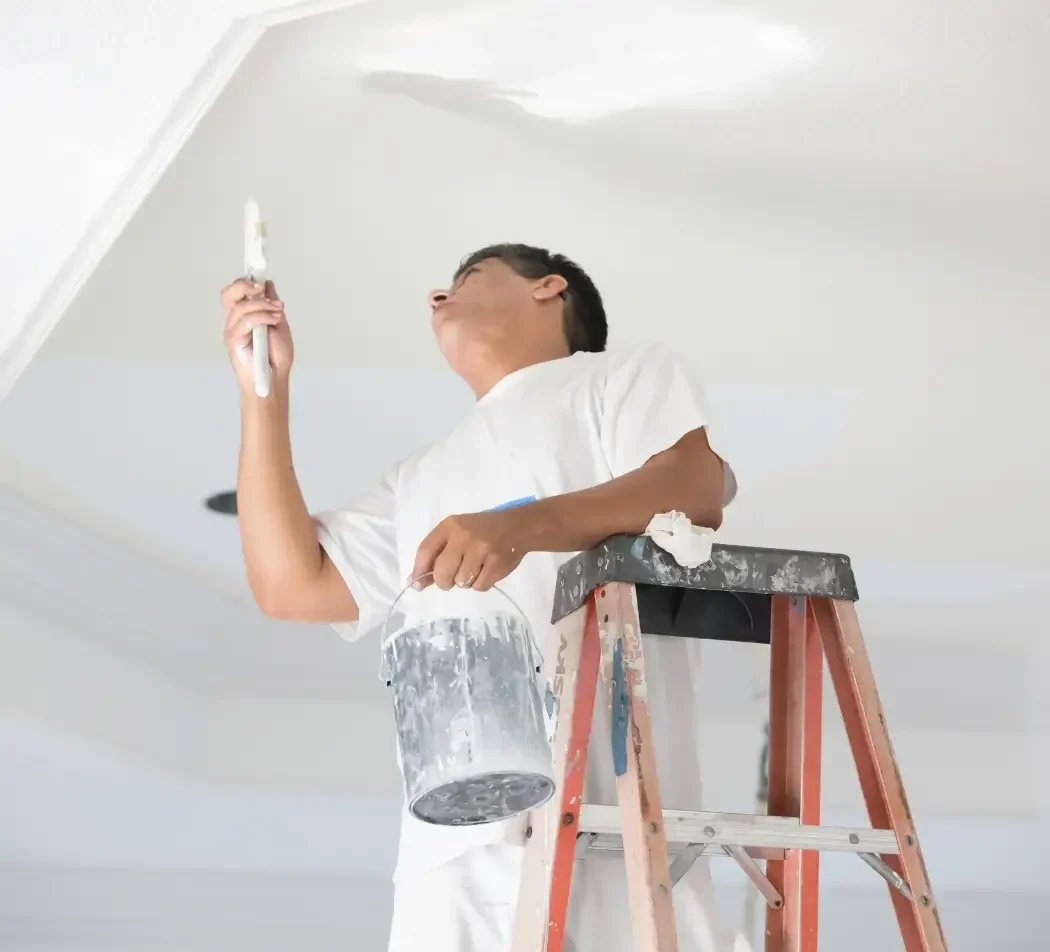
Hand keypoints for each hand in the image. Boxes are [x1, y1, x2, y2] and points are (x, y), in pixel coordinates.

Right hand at [221, 278, 293, 391]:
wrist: (276, 377)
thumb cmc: (277, 355)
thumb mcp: (279, 322)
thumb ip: (271, 303)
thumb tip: (267, 284)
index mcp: (244, 315)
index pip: (236, 292)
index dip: (246, 281)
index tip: (261, 277)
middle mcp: (234, 321)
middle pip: (228, 294)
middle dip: (245, 286)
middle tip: (261, 288)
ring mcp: (232, 331)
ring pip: (240, 307)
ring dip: (262, 305)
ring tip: (277, 313)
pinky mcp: (233, 341)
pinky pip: (244, 322)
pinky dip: (261, 317)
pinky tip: (273, 321)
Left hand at [412, 510, 529, 591]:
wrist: (516, 527)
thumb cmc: (480, 531)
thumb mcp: (455, 534)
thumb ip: (435, 556)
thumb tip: (414, 583)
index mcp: (450, 526)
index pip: (425, 551)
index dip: (419, 570)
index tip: (418, 584)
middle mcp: (465, 537)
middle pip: (442, 573)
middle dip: (443, 582)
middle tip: (451, 578)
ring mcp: (483, 550)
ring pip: (461, 582)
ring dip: (464, 582)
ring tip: (473, 569)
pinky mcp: (497, 564)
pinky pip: (479, 587)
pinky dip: (480, 584)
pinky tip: (485, 571)